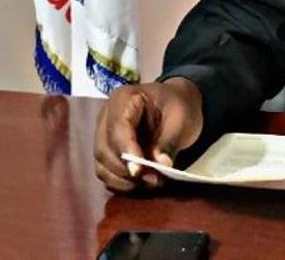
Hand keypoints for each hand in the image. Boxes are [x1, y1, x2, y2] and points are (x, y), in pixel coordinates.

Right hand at [93, 78, 202, 192]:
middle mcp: (107, 116)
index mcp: (124, 99)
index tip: (138, 170)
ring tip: (151, 182)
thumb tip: (161, 164)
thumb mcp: (182, 119)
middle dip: (127, 169)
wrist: (176, 105)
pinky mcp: (107, 151)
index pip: (118, 127)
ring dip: (124, 180)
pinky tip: (140, 185)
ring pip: (102, 164)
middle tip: (154, 180)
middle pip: (105, 149)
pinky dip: (121, 183)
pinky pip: (105, 173)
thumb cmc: (178, 106)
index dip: (126, 150)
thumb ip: (170, 140)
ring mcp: (103, 134)